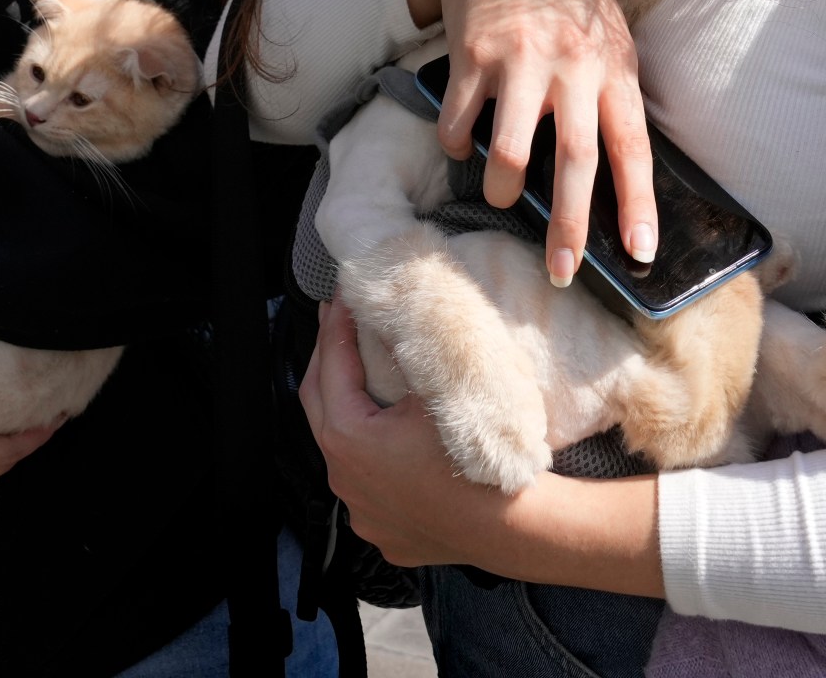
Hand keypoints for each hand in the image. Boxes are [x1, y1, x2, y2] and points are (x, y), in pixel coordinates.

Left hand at [299, 302, 513, 568]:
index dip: (335, 326)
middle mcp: (341, 476)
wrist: (507, 527)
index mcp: (349, 437)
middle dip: (327, 361)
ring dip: (347, 413)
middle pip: (318, 404)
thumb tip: (389, 320)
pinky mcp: (380, 530)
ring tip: (362, 380)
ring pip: (340, 451)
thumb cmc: (473, 461)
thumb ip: (405, 356)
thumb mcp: (438, 394)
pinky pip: (366, 486)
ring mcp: (359, 509)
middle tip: (335, 323)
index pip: (331, 366)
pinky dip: (370, 459)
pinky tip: (390, 446)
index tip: (340, 296)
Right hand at [403, 0, 656, 285]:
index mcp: (614, 66)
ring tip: (502, 198)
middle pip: (575, 161)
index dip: (639, 204)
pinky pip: (458, 124)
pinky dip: (455, 146)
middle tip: (562, 270)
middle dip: (568, 226)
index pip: (633, 147)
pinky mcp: (472, 55)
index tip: (640, 253)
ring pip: (508, 152)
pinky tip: (460, 144)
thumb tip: (611, 172)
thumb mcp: (609, 35)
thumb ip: (611, 93)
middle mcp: (572, 65)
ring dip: (502, 191)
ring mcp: (520, 60)